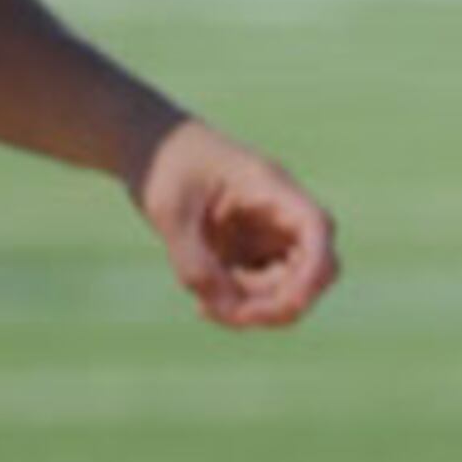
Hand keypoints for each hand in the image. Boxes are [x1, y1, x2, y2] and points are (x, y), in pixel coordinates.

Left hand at [131, 117, 337, 328]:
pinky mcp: (251, 252)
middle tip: (228, 315)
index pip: (316, 229)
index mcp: (271, 188)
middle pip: (312, 271)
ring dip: (253, 306)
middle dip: (278, 303)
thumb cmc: (161, 164)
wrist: (145, 146)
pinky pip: (261, 291)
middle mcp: (280, 215)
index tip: (290, 303)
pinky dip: (239, 303)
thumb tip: (226, 310)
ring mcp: (269, 236)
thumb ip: (193, 261)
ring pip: (286, 289)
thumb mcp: (168, 211)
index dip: (313, 272)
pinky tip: (205, 304)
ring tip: (204, 305)